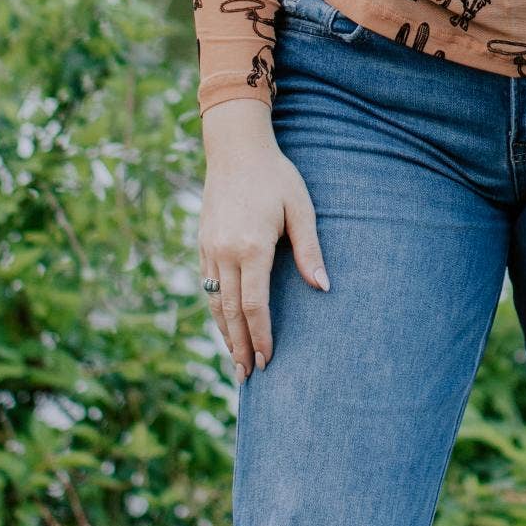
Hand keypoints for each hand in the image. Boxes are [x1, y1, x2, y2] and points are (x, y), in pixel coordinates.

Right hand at [198, 103, 330, 379]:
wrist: (236, 148)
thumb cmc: (276, 176)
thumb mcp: (300, 209)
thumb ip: (309, 250)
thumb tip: (323, 287)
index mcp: (251, 247)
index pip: (255, 305)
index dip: (261, 336)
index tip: (269, 359)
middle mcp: (225, 252)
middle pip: (231, 312)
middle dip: (240, 347)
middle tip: (249, 376)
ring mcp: (210, 248)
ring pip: (215, 302)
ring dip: (224, 334)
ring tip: (235, 361)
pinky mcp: (203, 243)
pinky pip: (207, 285)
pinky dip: (216, 310)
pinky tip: (224, 324)